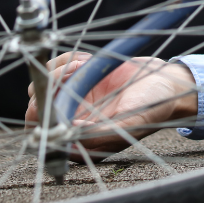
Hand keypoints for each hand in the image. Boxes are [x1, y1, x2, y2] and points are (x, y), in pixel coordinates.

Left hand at [25, 52, 197, 154]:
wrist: (165, 81)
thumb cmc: (153, 106)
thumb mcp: (131, 123)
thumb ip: (102, 134)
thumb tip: (69, 135)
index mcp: (83, 143)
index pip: (46, 135)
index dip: (45, 113)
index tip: (58, 94)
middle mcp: (73, 123)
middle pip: (37, 108)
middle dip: (49, 86)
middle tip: (73, 71)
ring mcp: (73, 100)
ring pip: (42, 85)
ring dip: (59, 69)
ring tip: (84, 64)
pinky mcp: (76, 80)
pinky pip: (55, 68)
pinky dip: (66, 60)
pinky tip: (87, 60)